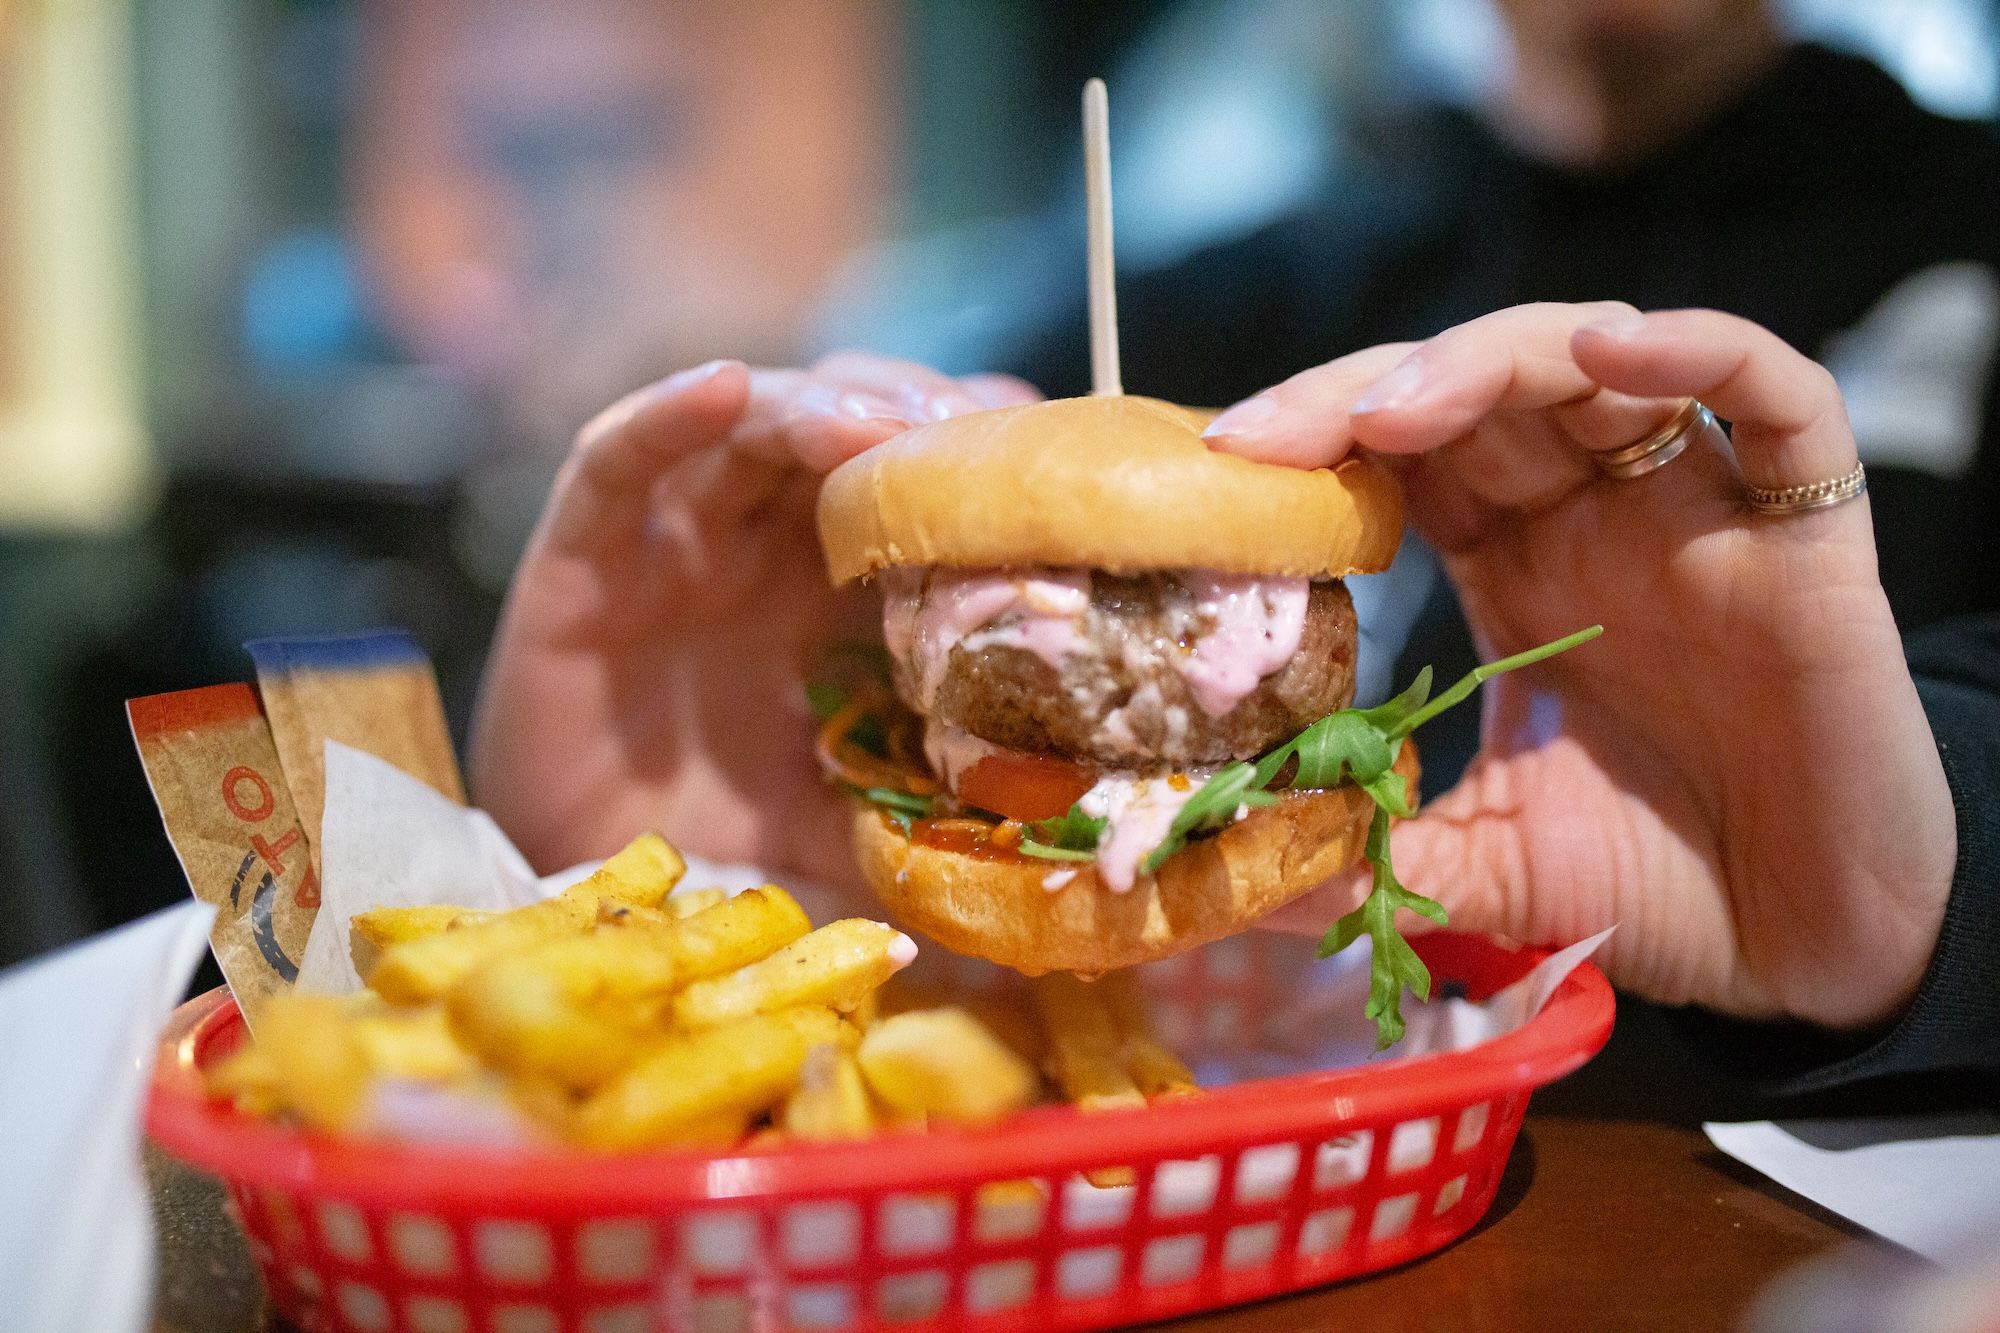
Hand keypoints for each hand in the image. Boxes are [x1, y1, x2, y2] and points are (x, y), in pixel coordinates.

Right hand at [470, 355, 1037, 892]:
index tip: (1053, 465)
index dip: (979, 456)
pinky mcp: (583, 555)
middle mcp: (765, 547)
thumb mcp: (849, 841)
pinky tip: (724, 388)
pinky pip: (616, 462)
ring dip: (817, 408)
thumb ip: (928, 836)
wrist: (588, 903)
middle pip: (847, 424)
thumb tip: (1054, 894)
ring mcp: (675, 542)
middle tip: (974, 435)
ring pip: (749, 424)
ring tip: (879, 428)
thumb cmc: (723, 854)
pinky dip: (666, 415)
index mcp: (841, 592)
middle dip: (913, 415)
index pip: (919, 483)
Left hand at [1205, 303, 1953, 1029]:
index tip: (1219, 469)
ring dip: (1488, 361)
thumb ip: (1373, 852)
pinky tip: (1612, 353)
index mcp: (1514, 570)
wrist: (1811, 949)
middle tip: (1264, 440)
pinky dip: (1700, 351)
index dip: (1315, 442)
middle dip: (1361, 396)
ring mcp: (1699, 511)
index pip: (1401, 457)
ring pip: (1594, 364)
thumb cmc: (1653, 882)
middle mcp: (1596, 517)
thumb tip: (1234, 877)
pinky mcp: (1808, 534)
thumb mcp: (1483, 865)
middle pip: (1472, 390)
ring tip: (1395, 412)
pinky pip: (1775, 396)